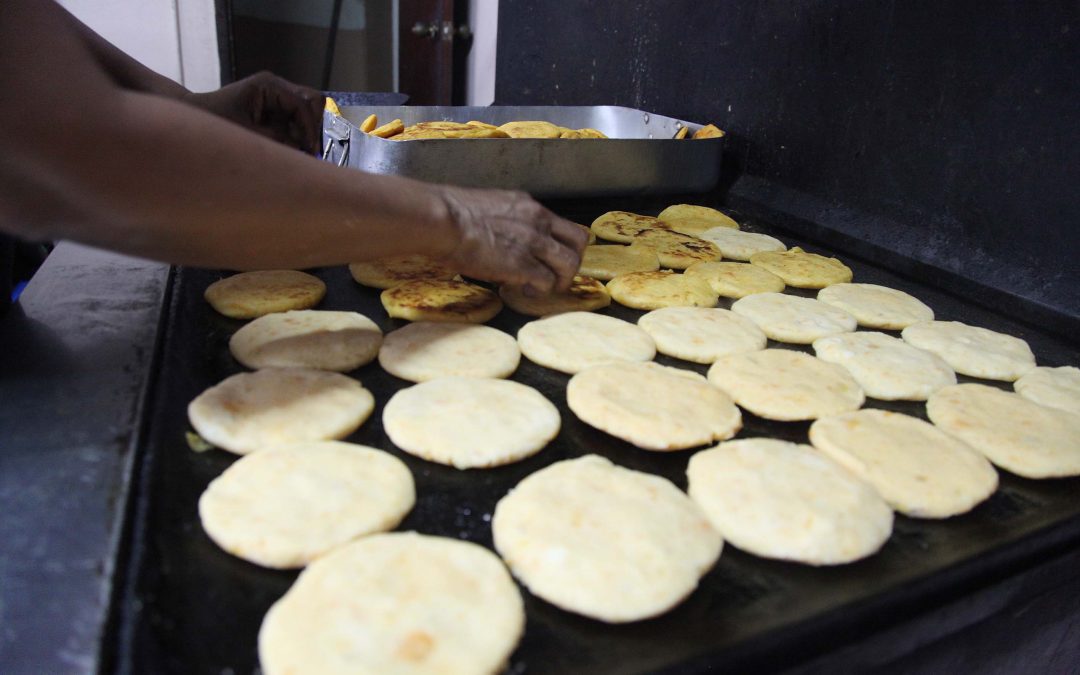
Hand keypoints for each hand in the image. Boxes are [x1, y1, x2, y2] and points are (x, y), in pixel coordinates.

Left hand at [186, 72, 324, 153]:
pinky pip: (295, 119)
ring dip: (305, 130)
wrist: (196, 116)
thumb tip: (304, 150)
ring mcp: (276, 96)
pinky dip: (297, 134)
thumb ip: (278, 140)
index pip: (303, 104)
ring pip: (306, 111)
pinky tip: (290, 147)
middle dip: (313, 125)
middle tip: (308, 148)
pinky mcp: (274, 108)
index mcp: (269, 85)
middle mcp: (276, 87)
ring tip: (298, 150)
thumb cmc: (215, 121)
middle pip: (312, 101)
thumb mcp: (247, 133)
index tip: (311, 150)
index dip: (310, 128)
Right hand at [434, 186, 587, 293]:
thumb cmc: (450, 214)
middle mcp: (538, 222)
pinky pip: (547, 282)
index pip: (563, 224)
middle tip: (557, 276)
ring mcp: (533, 243)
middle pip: (578, 242)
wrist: (442, 220)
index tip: (552, 257)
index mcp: (529, 206)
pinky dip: (540, 291)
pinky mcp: (523, 265)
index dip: (563, 244)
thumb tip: (502, 237)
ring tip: (542, 288)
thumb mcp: (489, 207)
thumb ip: (506, 220)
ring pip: (570, 264)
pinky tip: (524, 292)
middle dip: (572, 262)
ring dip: (561, 281)